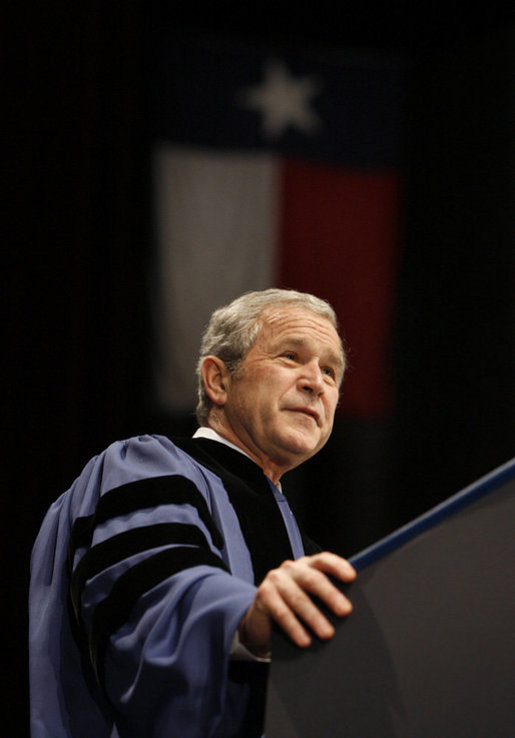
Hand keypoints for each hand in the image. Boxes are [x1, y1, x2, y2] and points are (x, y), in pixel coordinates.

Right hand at [238, 552, 355, 655]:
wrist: (263, 619)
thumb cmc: (296, 607)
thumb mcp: (311, 598)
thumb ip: (327, 597)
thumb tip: (349, 611)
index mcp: (307, 565)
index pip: (324, 560)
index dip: (338, 566)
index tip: (352, 577)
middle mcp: (291, 568)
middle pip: (313, 579)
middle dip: (330, 595)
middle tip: (345, 611)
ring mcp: (276, 580)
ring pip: (298, 598)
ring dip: (314, 617)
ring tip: (328, 634)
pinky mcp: (263, 594)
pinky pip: (281, 612)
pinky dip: (294, 628)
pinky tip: (304, 641)